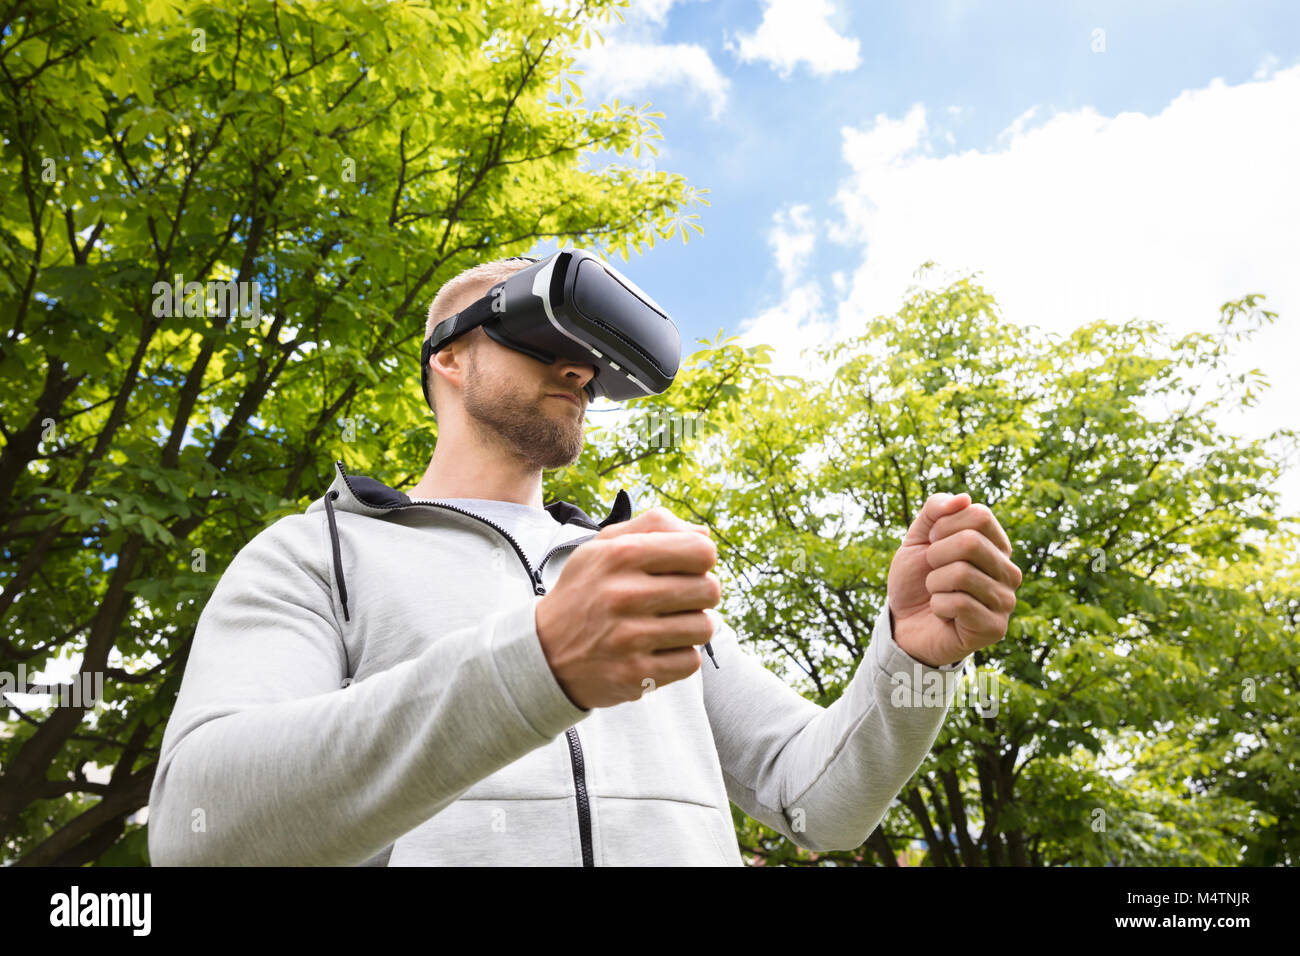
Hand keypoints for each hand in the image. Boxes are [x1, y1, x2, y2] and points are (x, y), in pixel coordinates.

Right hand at [535, 507, 718, 709]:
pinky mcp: (635, 674)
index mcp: (620, 555)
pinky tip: (655, 649)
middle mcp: (624, 594)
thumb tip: (704, 535)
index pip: (701, 551)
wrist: (543, 652)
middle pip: (709, 590)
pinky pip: (690, 662)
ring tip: (663, 625)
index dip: (701, 559)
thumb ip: (654, 526)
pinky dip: (678, 657)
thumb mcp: (604, 546)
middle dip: (698, 594)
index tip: (685, 568)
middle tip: (674, 600)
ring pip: (704, 628)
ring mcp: (629, 638)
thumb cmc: (585, 592)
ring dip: (690, 627)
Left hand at [886, 493, 1021, 667]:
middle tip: (931, 571)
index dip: (942, 527)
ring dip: (934, 583)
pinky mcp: (995, 628)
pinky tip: (942, 613)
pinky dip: (938, 605)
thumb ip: (935, 510)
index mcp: (997, 545)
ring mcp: (1006, 601)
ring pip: (962, 573)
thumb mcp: (918, 537)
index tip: (932, 544)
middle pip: (971, 542)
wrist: (903, 623)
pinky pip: (958, 603)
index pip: (979, 515)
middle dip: (935, 555)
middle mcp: (1009, 571)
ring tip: (937, 593)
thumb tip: (964, 498)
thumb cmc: (915, 579)